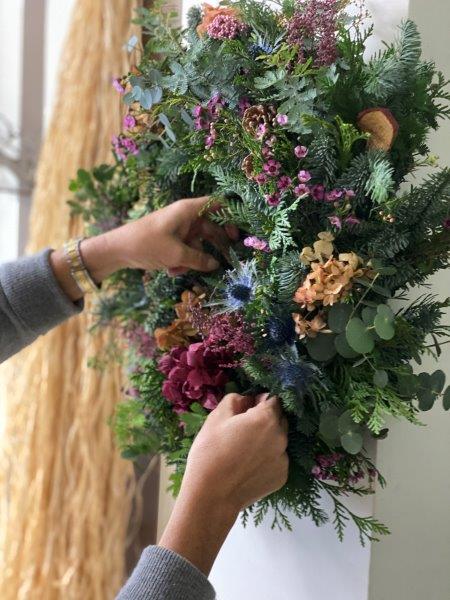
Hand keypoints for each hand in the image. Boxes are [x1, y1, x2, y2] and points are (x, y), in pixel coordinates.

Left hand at [102, 196, 237, 276]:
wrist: (117, 249)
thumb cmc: (147, 244)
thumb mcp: (176, 254)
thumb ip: (199, 260)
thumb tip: (216, 265)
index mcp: (188, 210)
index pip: (218, 204)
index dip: (231, 217)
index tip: (237, 236)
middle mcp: (186, 216)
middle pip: (211, 228)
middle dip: (215, 246)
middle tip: (227, 261)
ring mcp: (178, 228)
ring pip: (198, 243)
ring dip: (193, 259)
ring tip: (180, 269)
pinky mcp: (171, 239)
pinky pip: (185, 249)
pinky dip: (182, 261)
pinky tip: (171, 270)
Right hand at [159, 393, 288, 574]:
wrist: (211, 496)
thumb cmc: (210, 452)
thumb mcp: (216, 417)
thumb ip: (236, 399)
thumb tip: (248, 399)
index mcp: (266, 419)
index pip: (273, 400)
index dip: (259, 402)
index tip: (246, 410)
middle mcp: (281, 437)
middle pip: (279, 420)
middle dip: (265, 420)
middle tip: (242, 431)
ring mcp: (283, 459)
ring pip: (278, 441)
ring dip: (267, 440)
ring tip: (243, 451)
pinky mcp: (282, 477)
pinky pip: (276, 460)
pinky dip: (267, 459)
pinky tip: (248, 466)